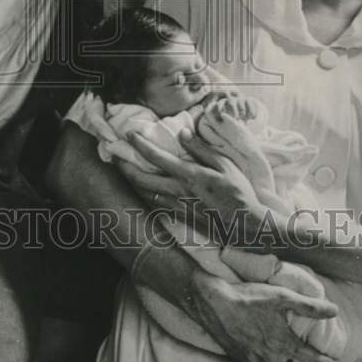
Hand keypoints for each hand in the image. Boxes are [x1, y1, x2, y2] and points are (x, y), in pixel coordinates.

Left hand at [119, 130, 266, 242]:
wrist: (246, 227)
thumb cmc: (240, 194)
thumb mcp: (226, 165)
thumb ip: (202, 149)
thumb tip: (183, 134)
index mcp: (189, 176)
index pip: (156, 157)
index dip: (139, 144)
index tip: (129, 134)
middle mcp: (178, 192)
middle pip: (141, 179)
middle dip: (125, 167)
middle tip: (115, 156)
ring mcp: (177, 208)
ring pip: (145, 194)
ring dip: (132, 182)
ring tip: (125, 171)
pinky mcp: (180, 219)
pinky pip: (155, 206)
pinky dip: (145, 196)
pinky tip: (143, 190)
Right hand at [188, 268, 342, 361]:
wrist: (215, 303)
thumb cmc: (249, 299)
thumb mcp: (282, 297)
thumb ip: (308, 306)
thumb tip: (334, 310)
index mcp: (282, 343)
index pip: (310, 359)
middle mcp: (268, 356)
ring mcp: (250, 358)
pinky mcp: (236, 355)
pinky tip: (256, 353)